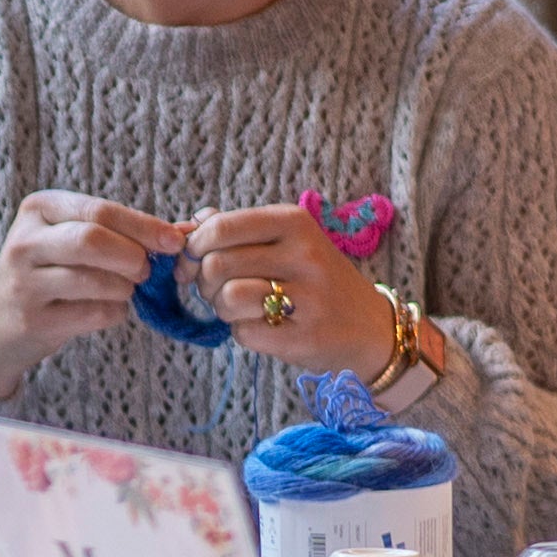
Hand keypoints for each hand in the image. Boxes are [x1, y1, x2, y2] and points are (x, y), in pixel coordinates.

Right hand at [0, 192, 184, 399]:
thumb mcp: (67, 237)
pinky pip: (93, 313)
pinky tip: (108, 309)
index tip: (174, 241)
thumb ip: (118, 231)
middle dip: (133, 256)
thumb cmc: (46, 271)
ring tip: (124, 290)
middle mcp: (25, 242)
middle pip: (94, 240)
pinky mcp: (33, 320)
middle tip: (146, 271)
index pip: (100, 210)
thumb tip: (184, 231)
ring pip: (96, 280)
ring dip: (125, 288)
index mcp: (38, 209)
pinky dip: (114, 312)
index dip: (144, 226)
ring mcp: (25, 283)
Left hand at [182, 200, 384, 372]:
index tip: (190, 261)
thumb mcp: (285, 241)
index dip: (192, 247)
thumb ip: (235, 229)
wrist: (370, 328)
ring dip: (220, 308)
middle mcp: (303, 253)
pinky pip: (244, 332)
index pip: (220, 227)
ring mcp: (307, 296)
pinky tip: (261, 327)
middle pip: (217, 263)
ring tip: (236, 309)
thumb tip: (185, 225)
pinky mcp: (304, 335)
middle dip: (202, 281)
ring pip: (227, 297)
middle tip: (215, 290)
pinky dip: (241, 332)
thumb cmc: (316, 280)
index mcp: (294, 222)